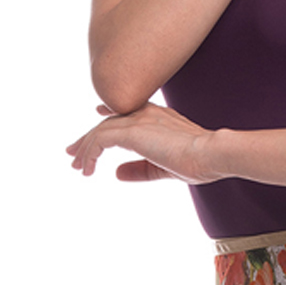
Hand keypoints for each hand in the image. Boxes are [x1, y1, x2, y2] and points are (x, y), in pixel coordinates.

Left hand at [66, 103, 223, 183]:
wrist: (212, 153)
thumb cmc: (200, 162)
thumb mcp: (164, 168)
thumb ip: (140, 169)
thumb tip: (117, 174)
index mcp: (159, 116)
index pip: (129, 110)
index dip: (110, 113)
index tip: (99, 112)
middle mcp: (146, 113)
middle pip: (109, 121)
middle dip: (89, 137)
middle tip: (73, 152)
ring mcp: (138, 120)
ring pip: (100, 130)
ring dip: (85, 148)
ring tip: (76, 165)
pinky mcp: (132, 131)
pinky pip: (100, 139)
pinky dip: (90, 153)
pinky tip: (87, 169)